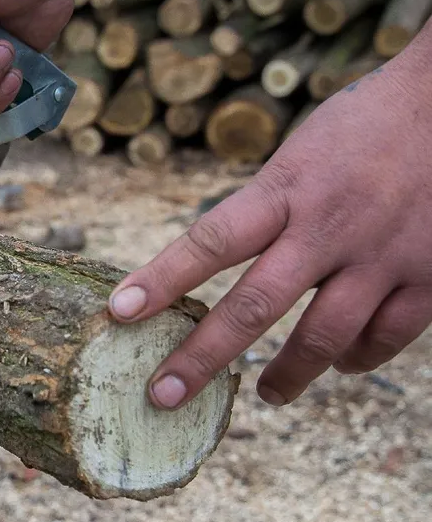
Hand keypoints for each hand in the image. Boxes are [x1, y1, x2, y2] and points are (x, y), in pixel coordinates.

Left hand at [106, 56, 431, 409]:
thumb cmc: (364, 126)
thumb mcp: (299, 156)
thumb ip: (267, 210)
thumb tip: (221, 264)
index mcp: (288, 189)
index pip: (211, 241)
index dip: (162, 279)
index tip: (119, 311)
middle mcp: (330, 227)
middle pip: (255, 305)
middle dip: (203, 357)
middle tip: (164, 394)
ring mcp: (382, 256)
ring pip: (324, 338)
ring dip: (288, 374)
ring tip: (266, 395)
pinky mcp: (431, 276)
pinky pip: (386, 337)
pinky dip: (358, 358)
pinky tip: (342, 365)